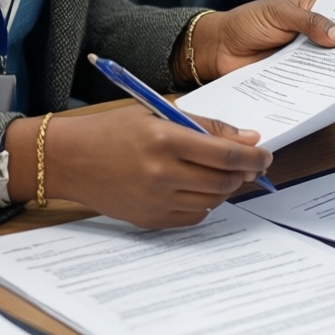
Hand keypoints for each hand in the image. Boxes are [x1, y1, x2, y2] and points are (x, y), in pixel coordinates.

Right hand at [5, 106, 272, 228]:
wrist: (69, 159)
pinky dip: (206, 203)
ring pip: (213, 201)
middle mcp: (161, 174)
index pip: (226, 154)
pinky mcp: (150, 220)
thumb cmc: (113, 130)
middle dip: (245, 173)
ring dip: (227, 187)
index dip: (254, 156)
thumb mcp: (158, 114)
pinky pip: (193, 216)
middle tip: (251, 163)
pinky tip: (200, 187)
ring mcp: (155, 201)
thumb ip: (204, 126)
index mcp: (165, 140)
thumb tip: (247, 138)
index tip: (265, 154)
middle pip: (223, 181)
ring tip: (225, 173)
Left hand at [192, 0, 334, 80]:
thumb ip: (310, 22)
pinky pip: (311, 85)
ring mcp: (303, 61)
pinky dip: (321, 89)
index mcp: (312, 13)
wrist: (216, 48)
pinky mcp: (293, 81)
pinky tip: (333, 93)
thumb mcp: (279, 13)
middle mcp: (312, 38)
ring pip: (328, 68)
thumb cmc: (245, 22)